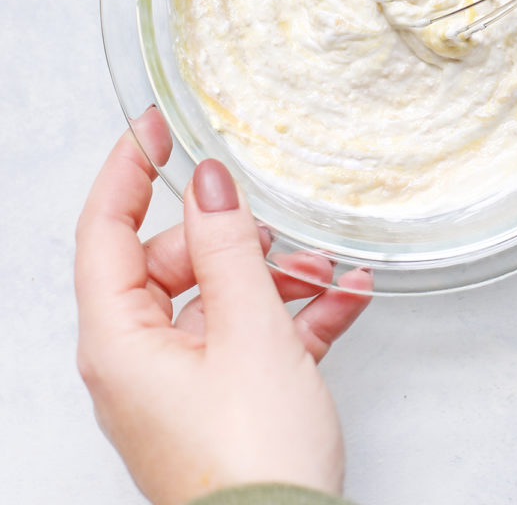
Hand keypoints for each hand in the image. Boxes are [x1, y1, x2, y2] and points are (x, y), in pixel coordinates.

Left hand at [75, 108, 371, 504]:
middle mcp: (137, 360)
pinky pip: (249, 336)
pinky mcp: (219, 400)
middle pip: (172, 262)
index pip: (103, 230)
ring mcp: (178, 382)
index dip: (127, 170)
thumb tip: (207, 184)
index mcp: (119, 340)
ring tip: (329, 277)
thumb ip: (227, 245)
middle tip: (280, 234)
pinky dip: (291, 316)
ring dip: (276, 278)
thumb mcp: (248, 329)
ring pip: (218, 298)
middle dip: (234, 240)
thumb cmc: (253, 458)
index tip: (155, 127)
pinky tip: (343, 301)